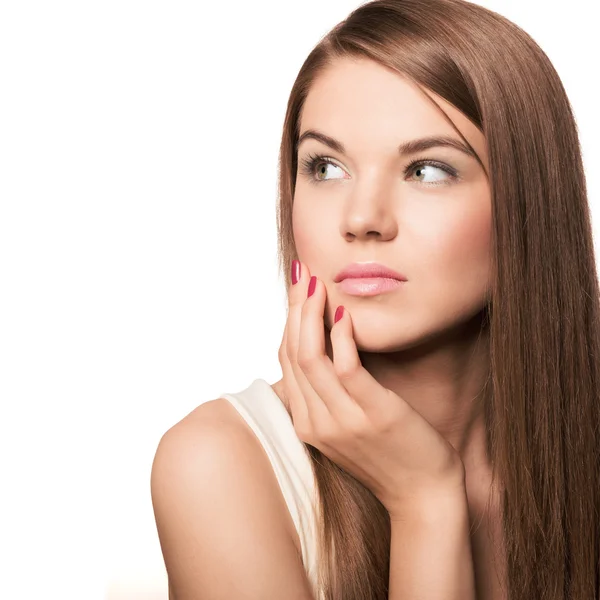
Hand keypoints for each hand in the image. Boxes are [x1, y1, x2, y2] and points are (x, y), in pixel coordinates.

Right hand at [278, 260, 465, 517]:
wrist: (423, 494)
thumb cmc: (388, 453)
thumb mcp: (347, 424)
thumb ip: (328, 393)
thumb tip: (325, 350)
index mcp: (306, 422)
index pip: (286, 361)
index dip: (288, 321)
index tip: (296, 290)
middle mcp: (316, 422)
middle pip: (294, 354)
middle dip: (295, 309)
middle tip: (302, 274)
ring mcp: (342, 421)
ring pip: (312, 357)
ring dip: (312, 315)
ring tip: (317, 284)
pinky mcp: (373, 415)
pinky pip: (346, 369)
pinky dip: (342, 337)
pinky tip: (344, 312)